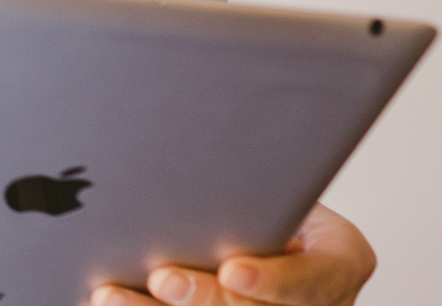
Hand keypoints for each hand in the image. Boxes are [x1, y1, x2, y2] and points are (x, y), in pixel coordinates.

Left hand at [89, 204, 375, 305]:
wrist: (279, 221)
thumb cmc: (274, 190)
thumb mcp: (290, 179)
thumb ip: (264, 181)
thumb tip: (216, 151)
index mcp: (338, 264)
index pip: (312, 281)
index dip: (273, 280)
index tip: (235, 268)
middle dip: (204, 298)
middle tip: (162, 278)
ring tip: (109, 295)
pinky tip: (102, 297)